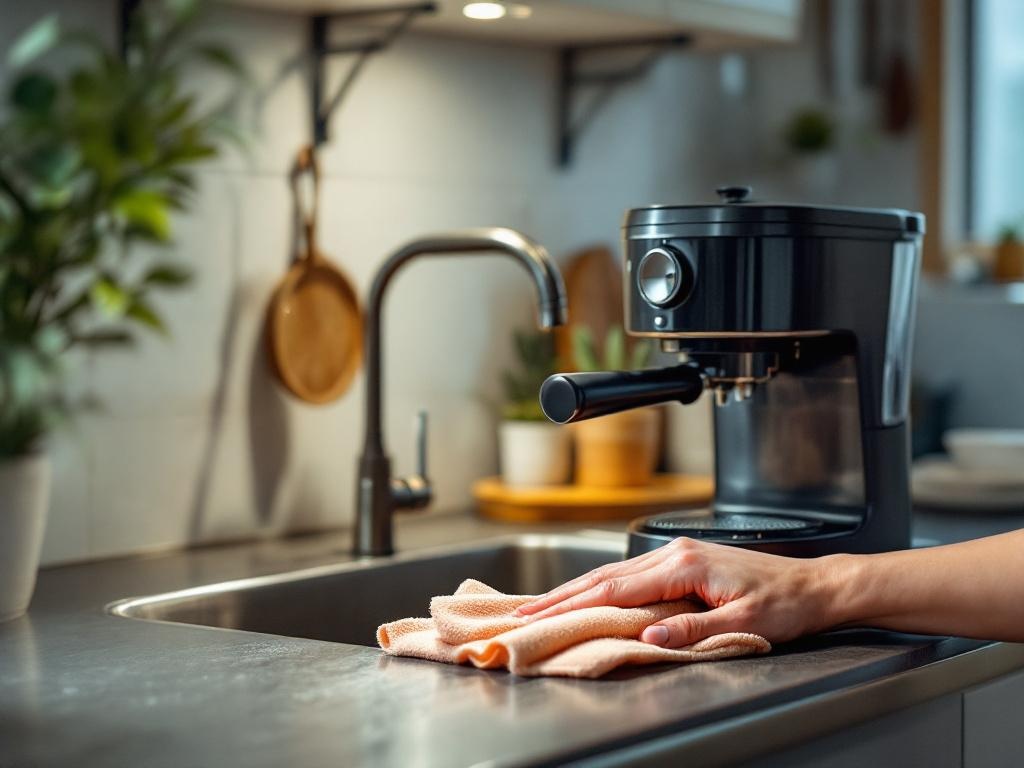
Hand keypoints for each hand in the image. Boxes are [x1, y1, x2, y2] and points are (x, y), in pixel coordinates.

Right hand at [515, 537, 838, 647]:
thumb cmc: (785, 603)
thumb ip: (693, 629)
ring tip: (546, 605)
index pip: (615, 588)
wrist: (815, 585)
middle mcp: (675, 553)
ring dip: (578, 589)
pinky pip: (632, 574)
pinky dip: (603, 586)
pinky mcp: (684, 561)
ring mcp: (678, 554)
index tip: (542, 614)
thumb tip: (649, 635)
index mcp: (684, 564)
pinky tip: (590, 595)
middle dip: (562, 594)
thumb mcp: (743, 622)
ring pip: (615, 572)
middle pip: (606, 575)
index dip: (574, 603)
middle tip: (526, 611)